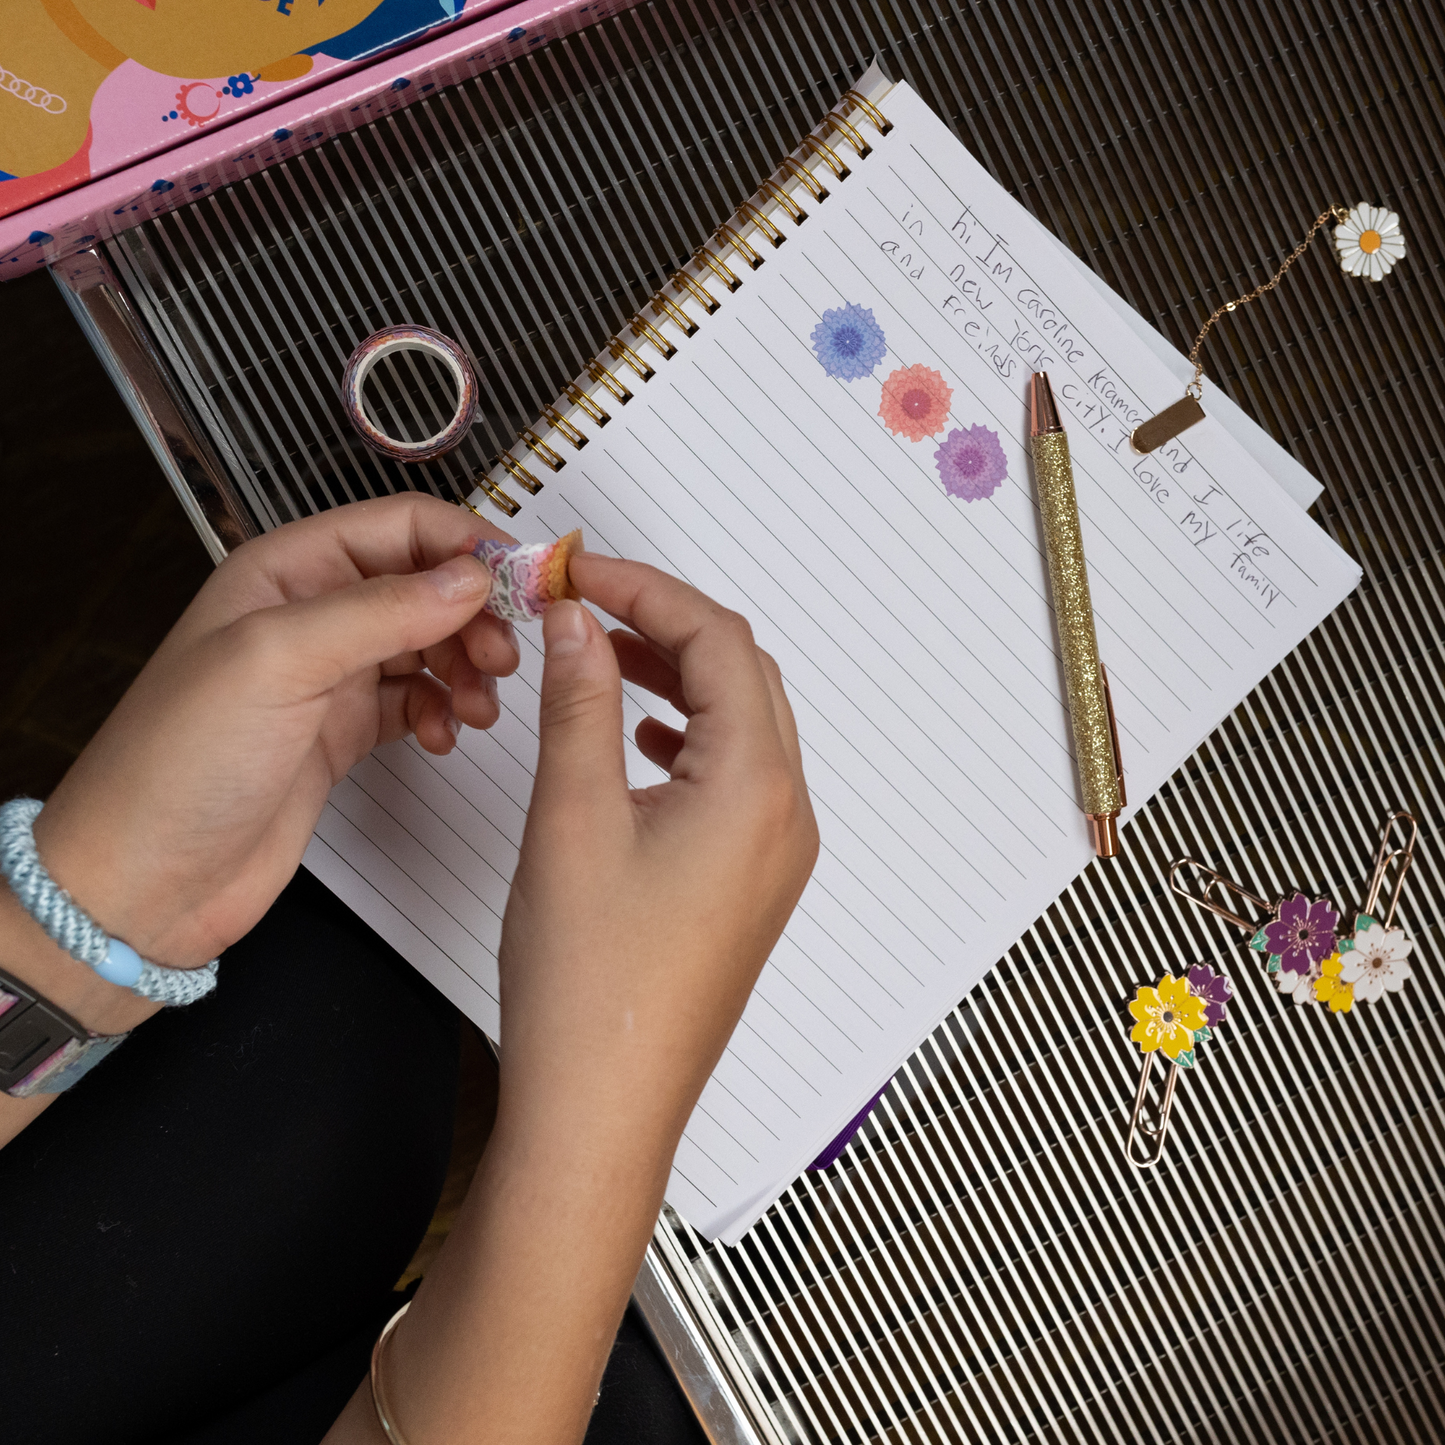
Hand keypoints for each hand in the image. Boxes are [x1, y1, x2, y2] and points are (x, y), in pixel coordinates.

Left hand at [23, 493, 517, 1031]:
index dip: (467, 546)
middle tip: (503, 659)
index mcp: (286, 570)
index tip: (523, 584)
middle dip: (475, 616)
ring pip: (428, 644)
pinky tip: (444, 736)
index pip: (402, 527)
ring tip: (478, 705)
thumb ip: (382, 611)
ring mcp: (328, 676)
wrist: (148, 880)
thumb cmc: (179, 762)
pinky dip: (443, 713)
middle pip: (425, 586)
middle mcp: (312, 615)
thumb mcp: (280, 662)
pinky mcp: (343, 733)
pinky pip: (416, 701)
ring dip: (466, 667)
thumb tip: (471, 577)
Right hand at [362, 555, 818, 1444]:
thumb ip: (579, 702)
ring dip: (678, 677)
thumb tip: (579, 623)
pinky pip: (736, 777)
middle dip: (666, 625)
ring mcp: (774, 854)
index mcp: (755, 788)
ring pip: (742, 725)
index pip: (716, 642)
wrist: (603, 1108)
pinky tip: (638, 739)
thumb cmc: (591, 988)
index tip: (580, 574)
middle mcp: (784, 816)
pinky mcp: (749, 884)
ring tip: (603, 657)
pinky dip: (688, 735)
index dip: (645, 590)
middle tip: (588, 604)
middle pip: (742, 675)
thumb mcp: (571, 819)